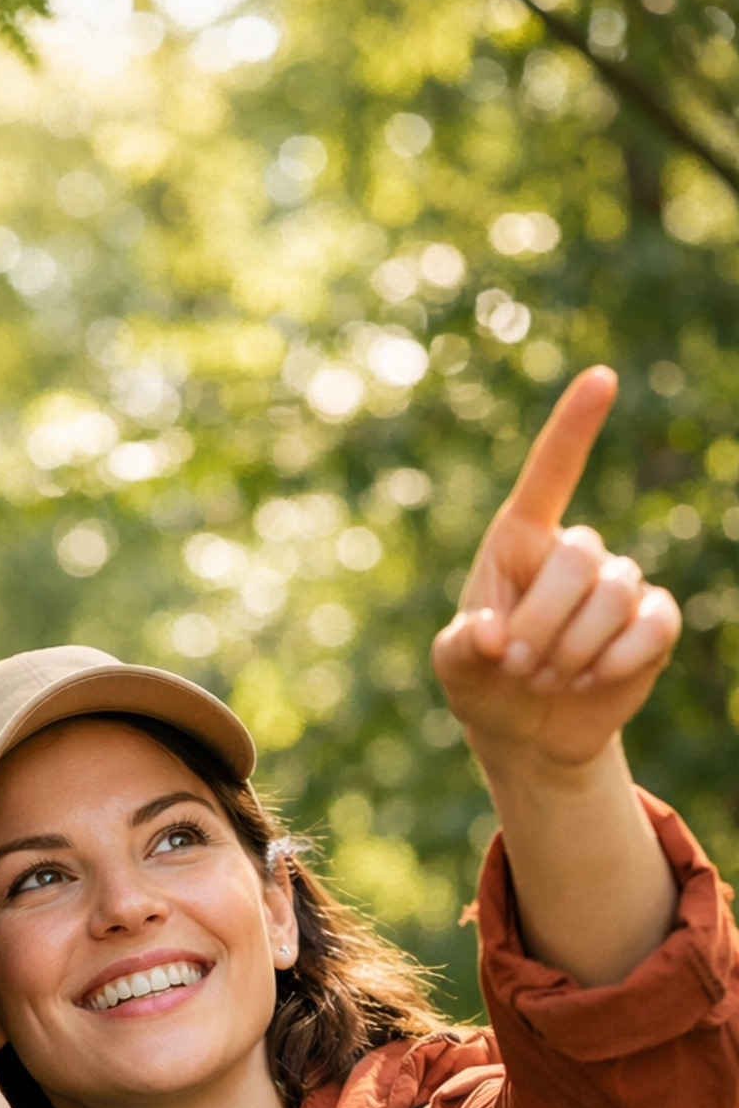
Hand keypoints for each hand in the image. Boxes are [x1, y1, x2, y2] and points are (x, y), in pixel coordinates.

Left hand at [432, 367, 681, 775]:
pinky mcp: (651, 624)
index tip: (601, 377)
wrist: (526, 730)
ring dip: (575, 648)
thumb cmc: (483, 682)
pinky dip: (620, 659)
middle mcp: (574, 552)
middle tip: (520, 667)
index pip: (551, 474)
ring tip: (548, 678)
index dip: (575, 427)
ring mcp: (618, 586)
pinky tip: (591, 680)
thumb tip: (490, 635)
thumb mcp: (454, 669)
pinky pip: (654, 625)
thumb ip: (459, 649)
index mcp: (520, 542)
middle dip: (544, 623)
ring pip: (616, 594)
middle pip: (580, 557)